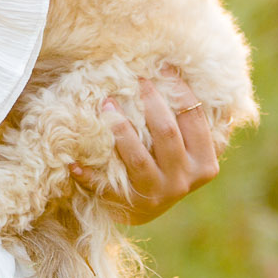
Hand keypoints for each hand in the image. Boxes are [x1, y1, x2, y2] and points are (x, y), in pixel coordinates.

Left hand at [72, 73, 220, 224]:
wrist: (144, 210)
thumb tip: (180, 71)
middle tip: (136, 79)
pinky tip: (74, 160)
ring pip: (137, 157)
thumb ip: (187, 124)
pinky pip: (106, 187)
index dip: (181, 90)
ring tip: (106, 103)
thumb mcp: (186, 151)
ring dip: (120, 128)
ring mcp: (157, 194)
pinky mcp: (130, 205)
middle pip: (167, 133)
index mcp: (204, 163)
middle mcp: (184, 179)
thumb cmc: (165, 167)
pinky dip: (88, 174)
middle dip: (151, 102)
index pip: (194, 119)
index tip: (164, 67)